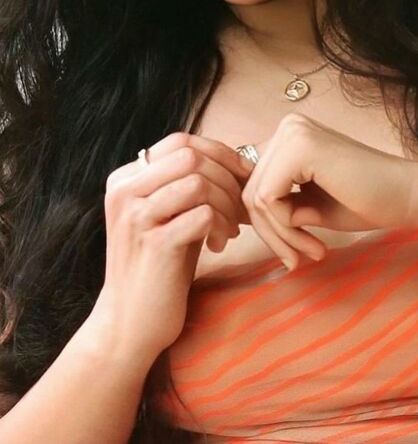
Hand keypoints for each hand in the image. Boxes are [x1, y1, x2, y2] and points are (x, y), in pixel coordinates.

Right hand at [93, 131, 251, 362]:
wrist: (130, 324)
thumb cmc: (159, 266)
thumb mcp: (168, 215)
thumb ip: (188, 183)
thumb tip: (240, 159)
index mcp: (125, 178)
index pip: (180, 141)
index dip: (219, 152)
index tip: (243, 174)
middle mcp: (124, 192)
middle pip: (191, 156)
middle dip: (227, 178)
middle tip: (240, 206)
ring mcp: (136, 217)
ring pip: (198, 182)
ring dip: (227, 204)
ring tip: (230, 229)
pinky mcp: (154, 244)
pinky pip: (203, 214)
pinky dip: (222, 226)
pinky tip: (220, 245)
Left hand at [241, 113, 417, 270]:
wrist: (408, 196)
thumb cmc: (367, 201)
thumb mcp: (309, 204)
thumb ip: (277, 204)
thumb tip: (236, 214)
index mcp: (290, 136)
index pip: (252, 183)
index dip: (263, 223)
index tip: (288, 251)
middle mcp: (288, 127)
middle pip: (248, 191)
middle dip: (270, 234)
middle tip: (297, 260)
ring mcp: (293, 134)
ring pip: (254, 199)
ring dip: (279, 237)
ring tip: (309, 253)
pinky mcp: (300, 148)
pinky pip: (268, 200)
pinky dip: (286, 229)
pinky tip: (315, 240)